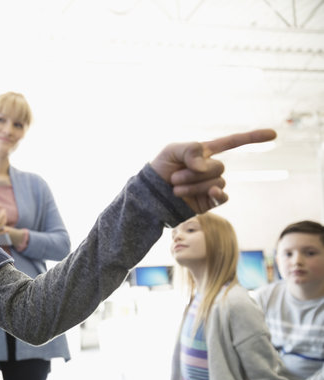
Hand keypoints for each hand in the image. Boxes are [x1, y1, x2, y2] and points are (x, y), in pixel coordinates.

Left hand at [150, 129, 276, 212]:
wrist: (150, 195)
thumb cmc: (159, 170)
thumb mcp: (171, 151)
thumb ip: (191, 149)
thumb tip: (205, 166)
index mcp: (204, 153)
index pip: (232, 142)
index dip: (253, 138)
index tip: (273, 134)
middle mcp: (210, 169)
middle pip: (219, 168)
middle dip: (194, 173)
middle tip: (174, 178)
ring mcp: (211, 186)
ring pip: (217, 183)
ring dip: (193, 185)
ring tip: (175, 187)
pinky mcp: (209, 202)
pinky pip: (222, 197)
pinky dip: (217, 195)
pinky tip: (210, 193)